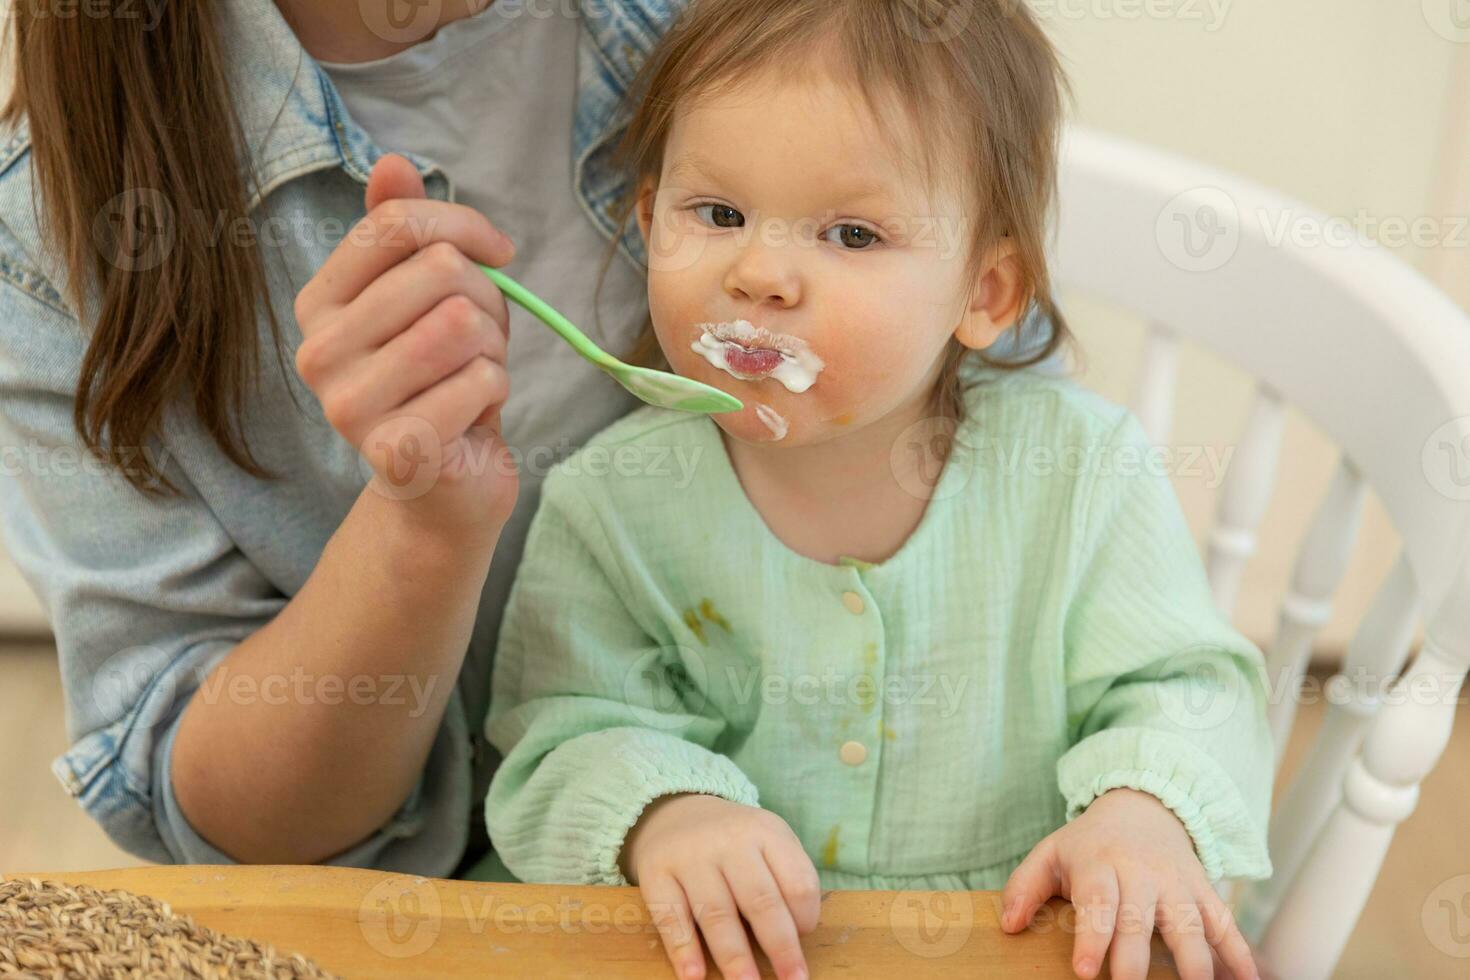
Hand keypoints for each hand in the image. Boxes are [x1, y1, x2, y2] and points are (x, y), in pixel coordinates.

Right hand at [292, 153, 519, 535]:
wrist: (444, 487)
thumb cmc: (442, 380)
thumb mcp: (429, 297)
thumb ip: (403, 231)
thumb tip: (391, 162)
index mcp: (318, 304)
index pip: (394, 225)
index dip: (465, 227)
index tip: (499, 254)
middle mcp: (319, 352)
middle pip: (439, 271)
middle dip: (486, 301)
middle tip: (480, 341)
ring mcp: (349, 406)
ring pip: (465, 324)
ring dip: (493, 349)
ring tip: (474, 377)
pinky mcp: (395, 450)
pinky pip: (482, 380)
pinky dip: (497, 391)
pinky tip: (472, 416)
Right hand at [621, 793, 820, 979]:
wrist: (676, 812)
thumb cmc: (735, 843)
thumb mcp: (768, 841)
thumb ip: (786, 879)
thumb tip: (794, 940)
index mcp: (765, 831)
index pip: (797, 881)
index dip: (805, 917)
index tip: (803, 939)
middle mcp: (728, 840)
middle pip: (760, 900)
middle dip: (780, 947)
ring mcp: (689, 855)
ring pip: (716, 913)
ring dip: (734, 956)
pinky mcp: (655, 872)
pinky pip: (670, 916)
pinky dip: (683, 949)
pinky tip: (694, 976)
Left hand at [1000, 787, 1259, 979]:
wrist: (1143, 807)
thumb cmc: (1089, 844)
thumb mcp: (1050, 854)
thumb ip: (1025, 886)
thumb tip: (1008, 925)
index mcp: (1100, 865)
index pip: (1098, 902)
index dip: (1093, 937)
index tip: (1086, 971)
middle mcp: (1142, 874)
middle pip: (1140, 919)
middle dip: (1135, 960)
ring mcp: (1177, 885)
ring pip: (1189, 925)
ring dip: (1195, 962)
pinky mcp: (1204, 893)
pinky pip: (1225, 924)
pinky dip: (1239, 953)